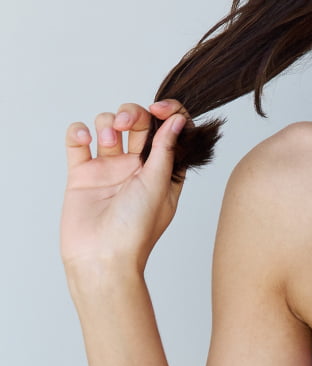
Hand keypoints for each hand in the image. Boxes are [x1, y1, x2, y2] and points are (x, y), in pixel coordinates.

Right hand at [61, 99, 190, 276]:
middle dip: (133, 113)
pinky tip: (83, 138)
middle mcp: (137, 168)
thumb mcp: (158, 185)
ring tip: (106, 140)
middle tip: (126, 123)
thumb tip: (179, 120)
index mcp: (162, 171)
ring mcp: (109, 169)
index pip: (169, 131)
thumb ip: (166, 150)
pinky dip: (78, 131)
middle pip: (138, 123)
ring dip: (107, 122)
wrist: (101, 257)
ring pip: (109, 126)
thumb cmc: (135, 230)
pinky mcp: (82, 174)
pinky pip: (78, 141)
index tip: (159, 109)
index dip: (167, 113)